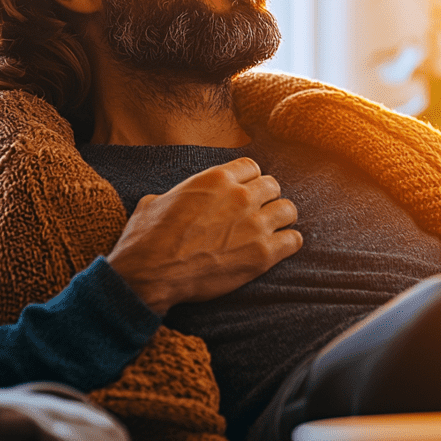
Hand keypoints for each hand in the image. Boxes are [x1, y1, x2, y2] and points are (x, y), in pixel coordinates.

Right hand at [105, 158, 301, 313]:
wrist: (150, 273)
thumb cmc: (147, 239)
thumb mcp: (155, 202)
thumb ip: (176, 195)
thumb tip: (171, 200)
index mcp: (217, 178)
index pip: (251, 167)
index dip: (248, 181)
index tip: (243, 193)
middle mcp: (241, 196)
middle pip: (273, 185)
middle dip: (266, 198)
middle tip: (256, 214)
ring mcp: (255, 224)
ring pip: (289, 210)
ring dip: (281, 219)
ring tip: (270, 231)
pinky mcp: (263, 253)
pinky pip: (294, 240)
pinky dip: (288, 244)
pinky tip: (277, 249)